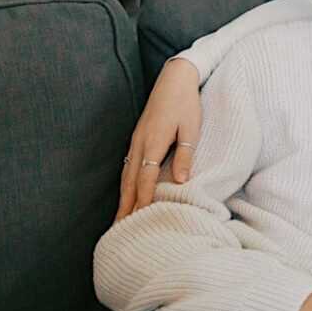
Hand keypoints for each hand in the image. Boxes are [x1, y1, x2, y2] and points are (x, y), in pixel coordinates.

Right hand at [118, 59, 204, 219]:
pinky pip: (128, 167)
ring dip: (123, 198)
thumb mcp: (191, 128)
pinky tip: (126, 195)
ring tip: (120, 219)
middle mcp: (140, 144)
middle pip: (130, 182)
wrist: (174, 80)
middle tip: (120, 230)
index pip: (146, 177)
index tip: (141, 219)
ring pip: (126, 176)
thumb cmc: (187, 104)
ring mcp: (135, 142)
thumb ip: (186, 155)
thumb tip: (180, 181)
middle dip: (126, 206)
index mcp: (154, 142)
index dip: (144, 199)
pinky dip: (126, 185)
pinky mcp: (137, 139)